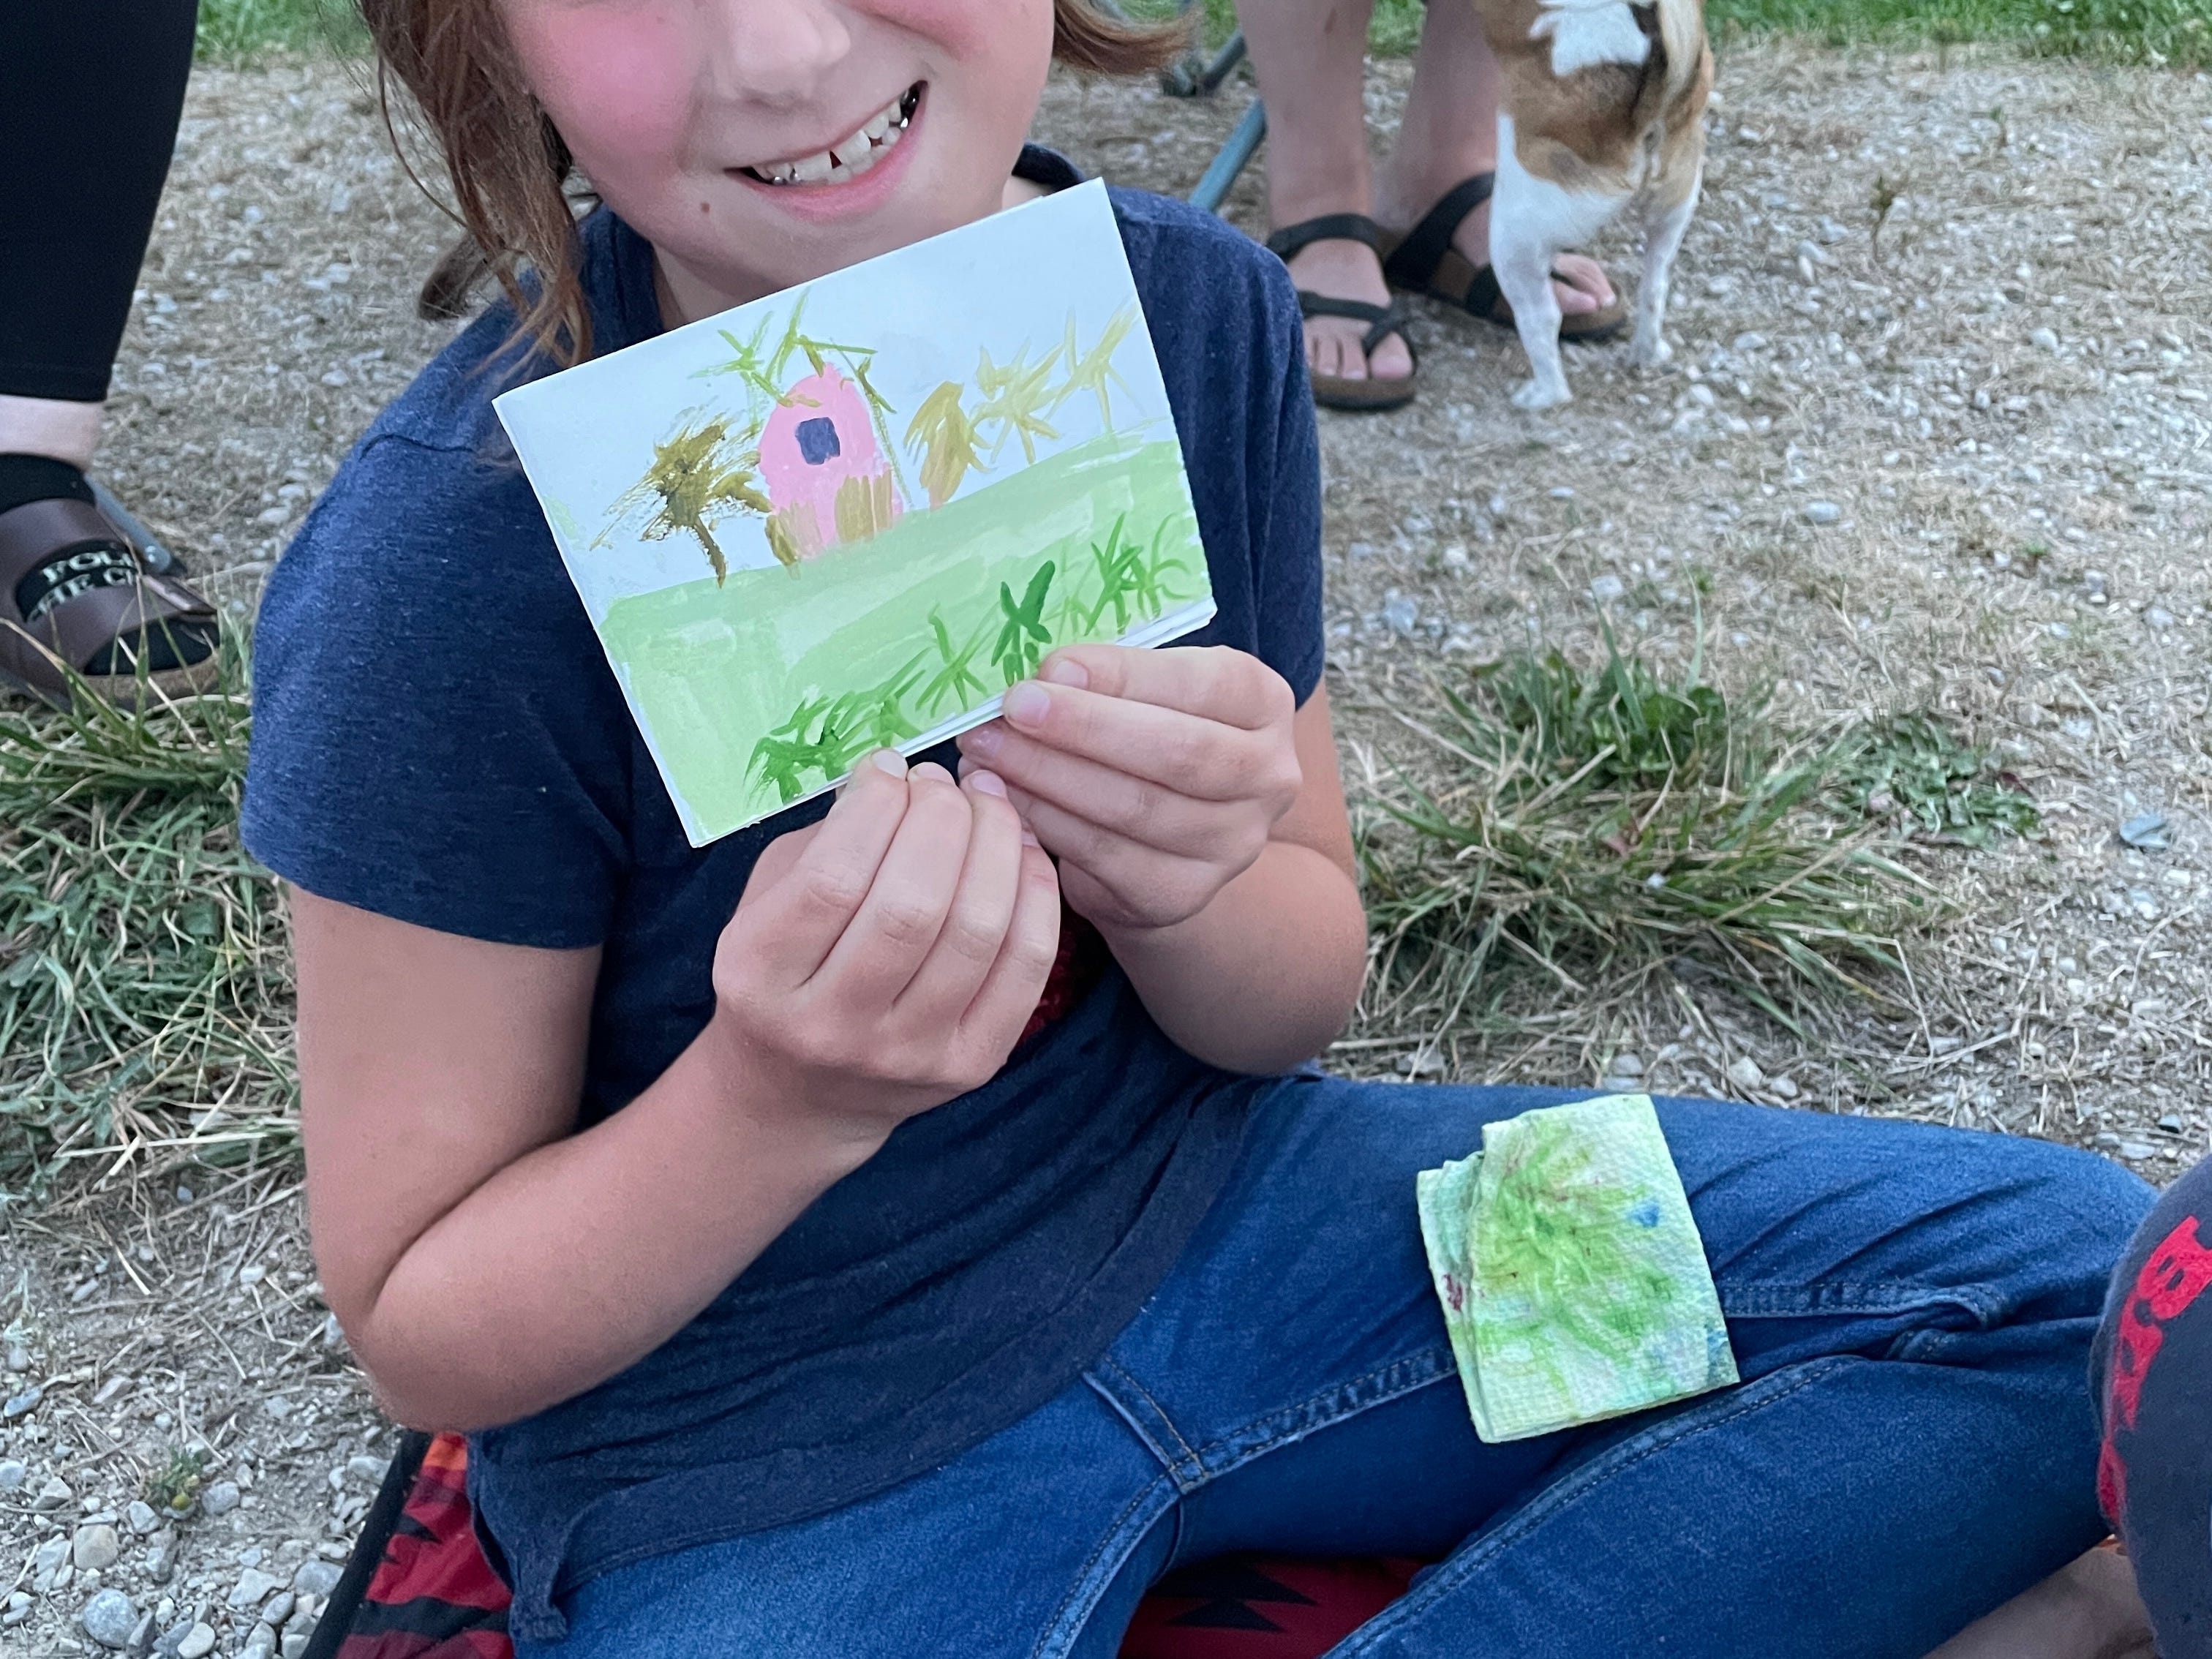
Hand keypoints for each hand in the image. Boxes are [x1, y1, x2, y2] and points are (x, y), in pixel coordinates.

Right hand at [707, 754, 1060, 1151]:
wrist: (800, 1095)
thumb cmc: (784, 972)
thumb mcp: (766, 901)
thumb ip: (825, 841)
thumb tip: (909, 778)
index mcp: (759, 974)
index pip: (832, 879)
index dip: (876, 806)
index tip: (892, 766)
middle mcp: (830, 1025)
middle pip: (911, 906)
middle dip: (942, 819)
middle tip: (946, 782)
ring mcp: (906, 1054)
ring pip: (976, 932)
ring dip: (995, 844)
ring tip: (989, 802)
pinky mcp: (970, 1068)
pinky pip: (1025, 967)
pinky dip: (1035, 893)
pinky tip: (1022, 851)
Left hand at [954, 645, 1299, 934]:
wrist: (1173, 840)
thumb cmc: (1148, 734)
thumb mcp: (1149, 691)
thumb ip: (1110, 677)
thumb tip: (1039, 673)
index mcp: (1262, 703)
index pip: (1202, 683)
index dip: (1125, 675)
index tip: (1050, 667)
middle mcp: (1267, 776)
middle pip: (1177, 752)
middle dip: (1083, 728)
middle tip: (1009, 710)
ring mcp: (1232, 845)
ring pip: (1135, 809)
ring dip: (1049, 776)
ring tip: (986, 750)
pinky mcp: (1182, 894)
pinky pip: (1105, 856)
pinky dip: (1046, 822)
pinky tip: (1002, 795)